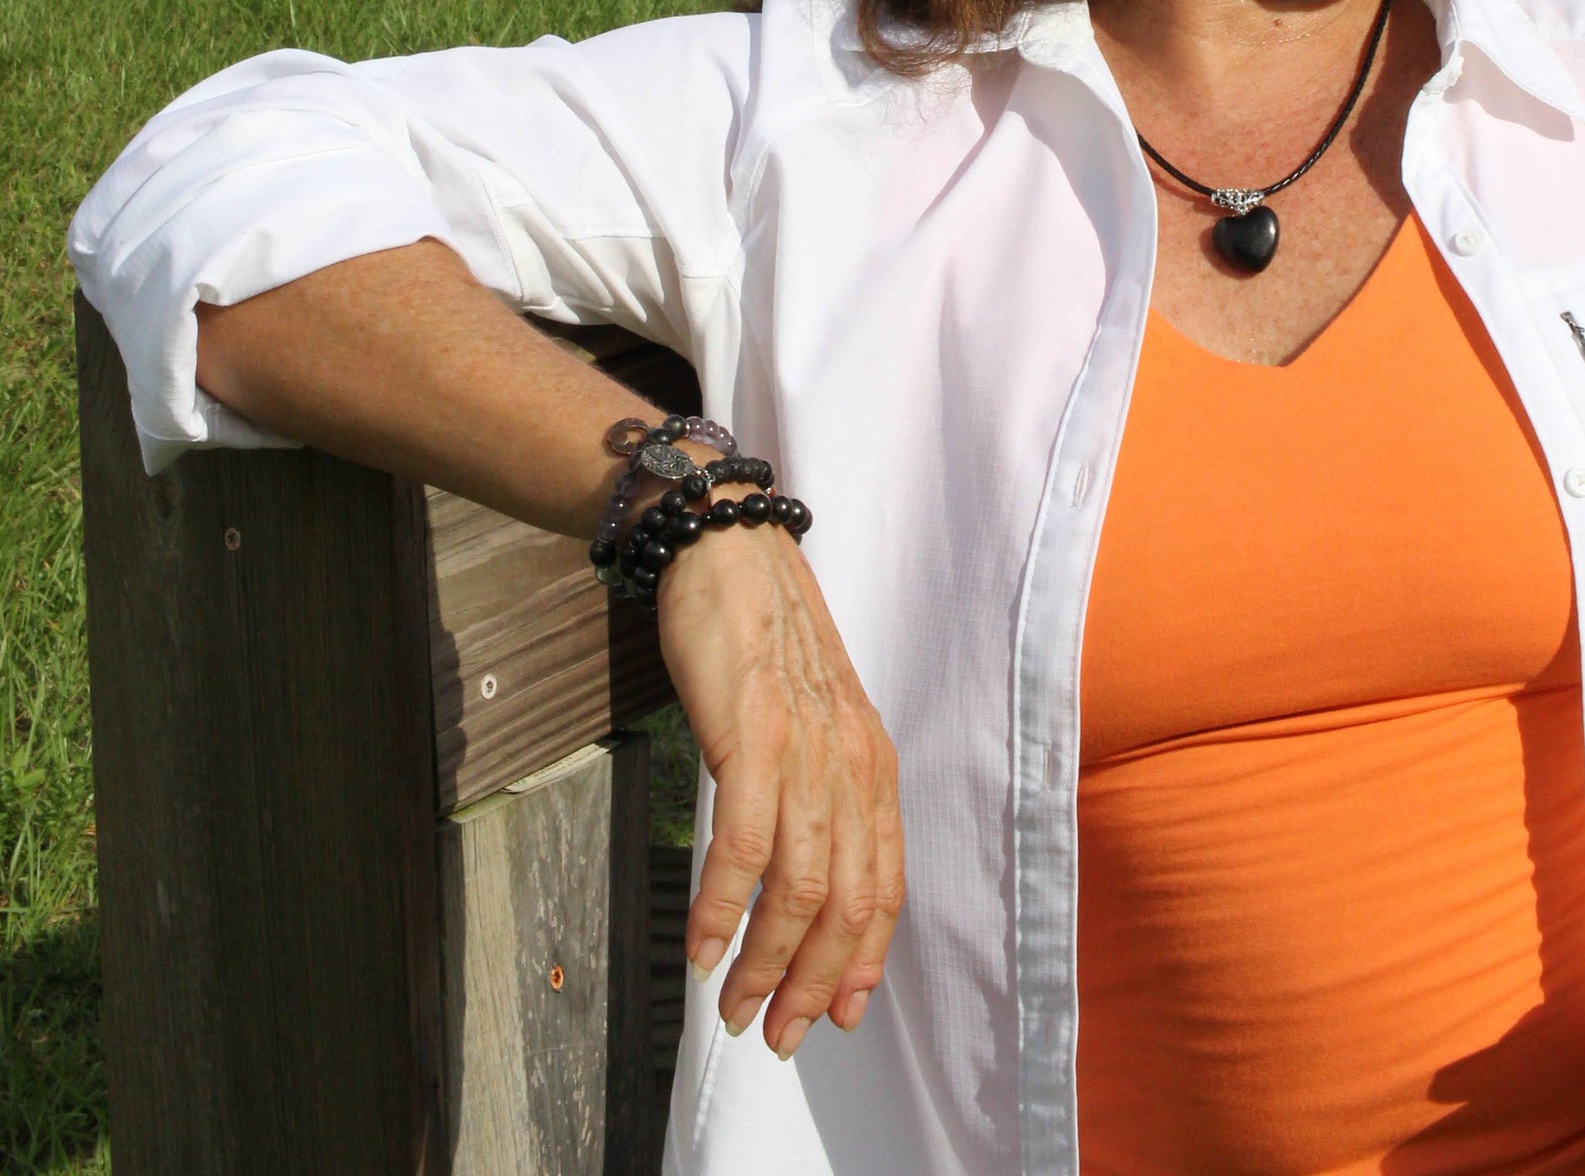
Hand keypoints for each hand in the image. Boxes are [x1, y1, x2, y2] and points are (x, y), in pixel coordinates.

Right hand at [655, 518, 904, 1059]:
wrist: (730, 551)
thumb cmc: (764, 637)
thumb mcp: (814, 719)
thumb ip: (821, 790)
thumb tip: (804, 878)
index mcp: (873, 763)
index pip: (884, 886)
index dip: (862, 961)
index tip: (837, 1016)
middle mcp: (853, 762)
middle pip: (847, 903)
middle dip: (813, 984)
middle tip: (776, 1033)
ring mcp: (806, 749)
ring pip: (799, 887)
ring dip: (765, 963)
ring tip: (733, 1009)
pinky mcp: (753, 735)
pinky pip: (743, 846)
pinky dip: (723, 909)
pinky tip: (700, 947)